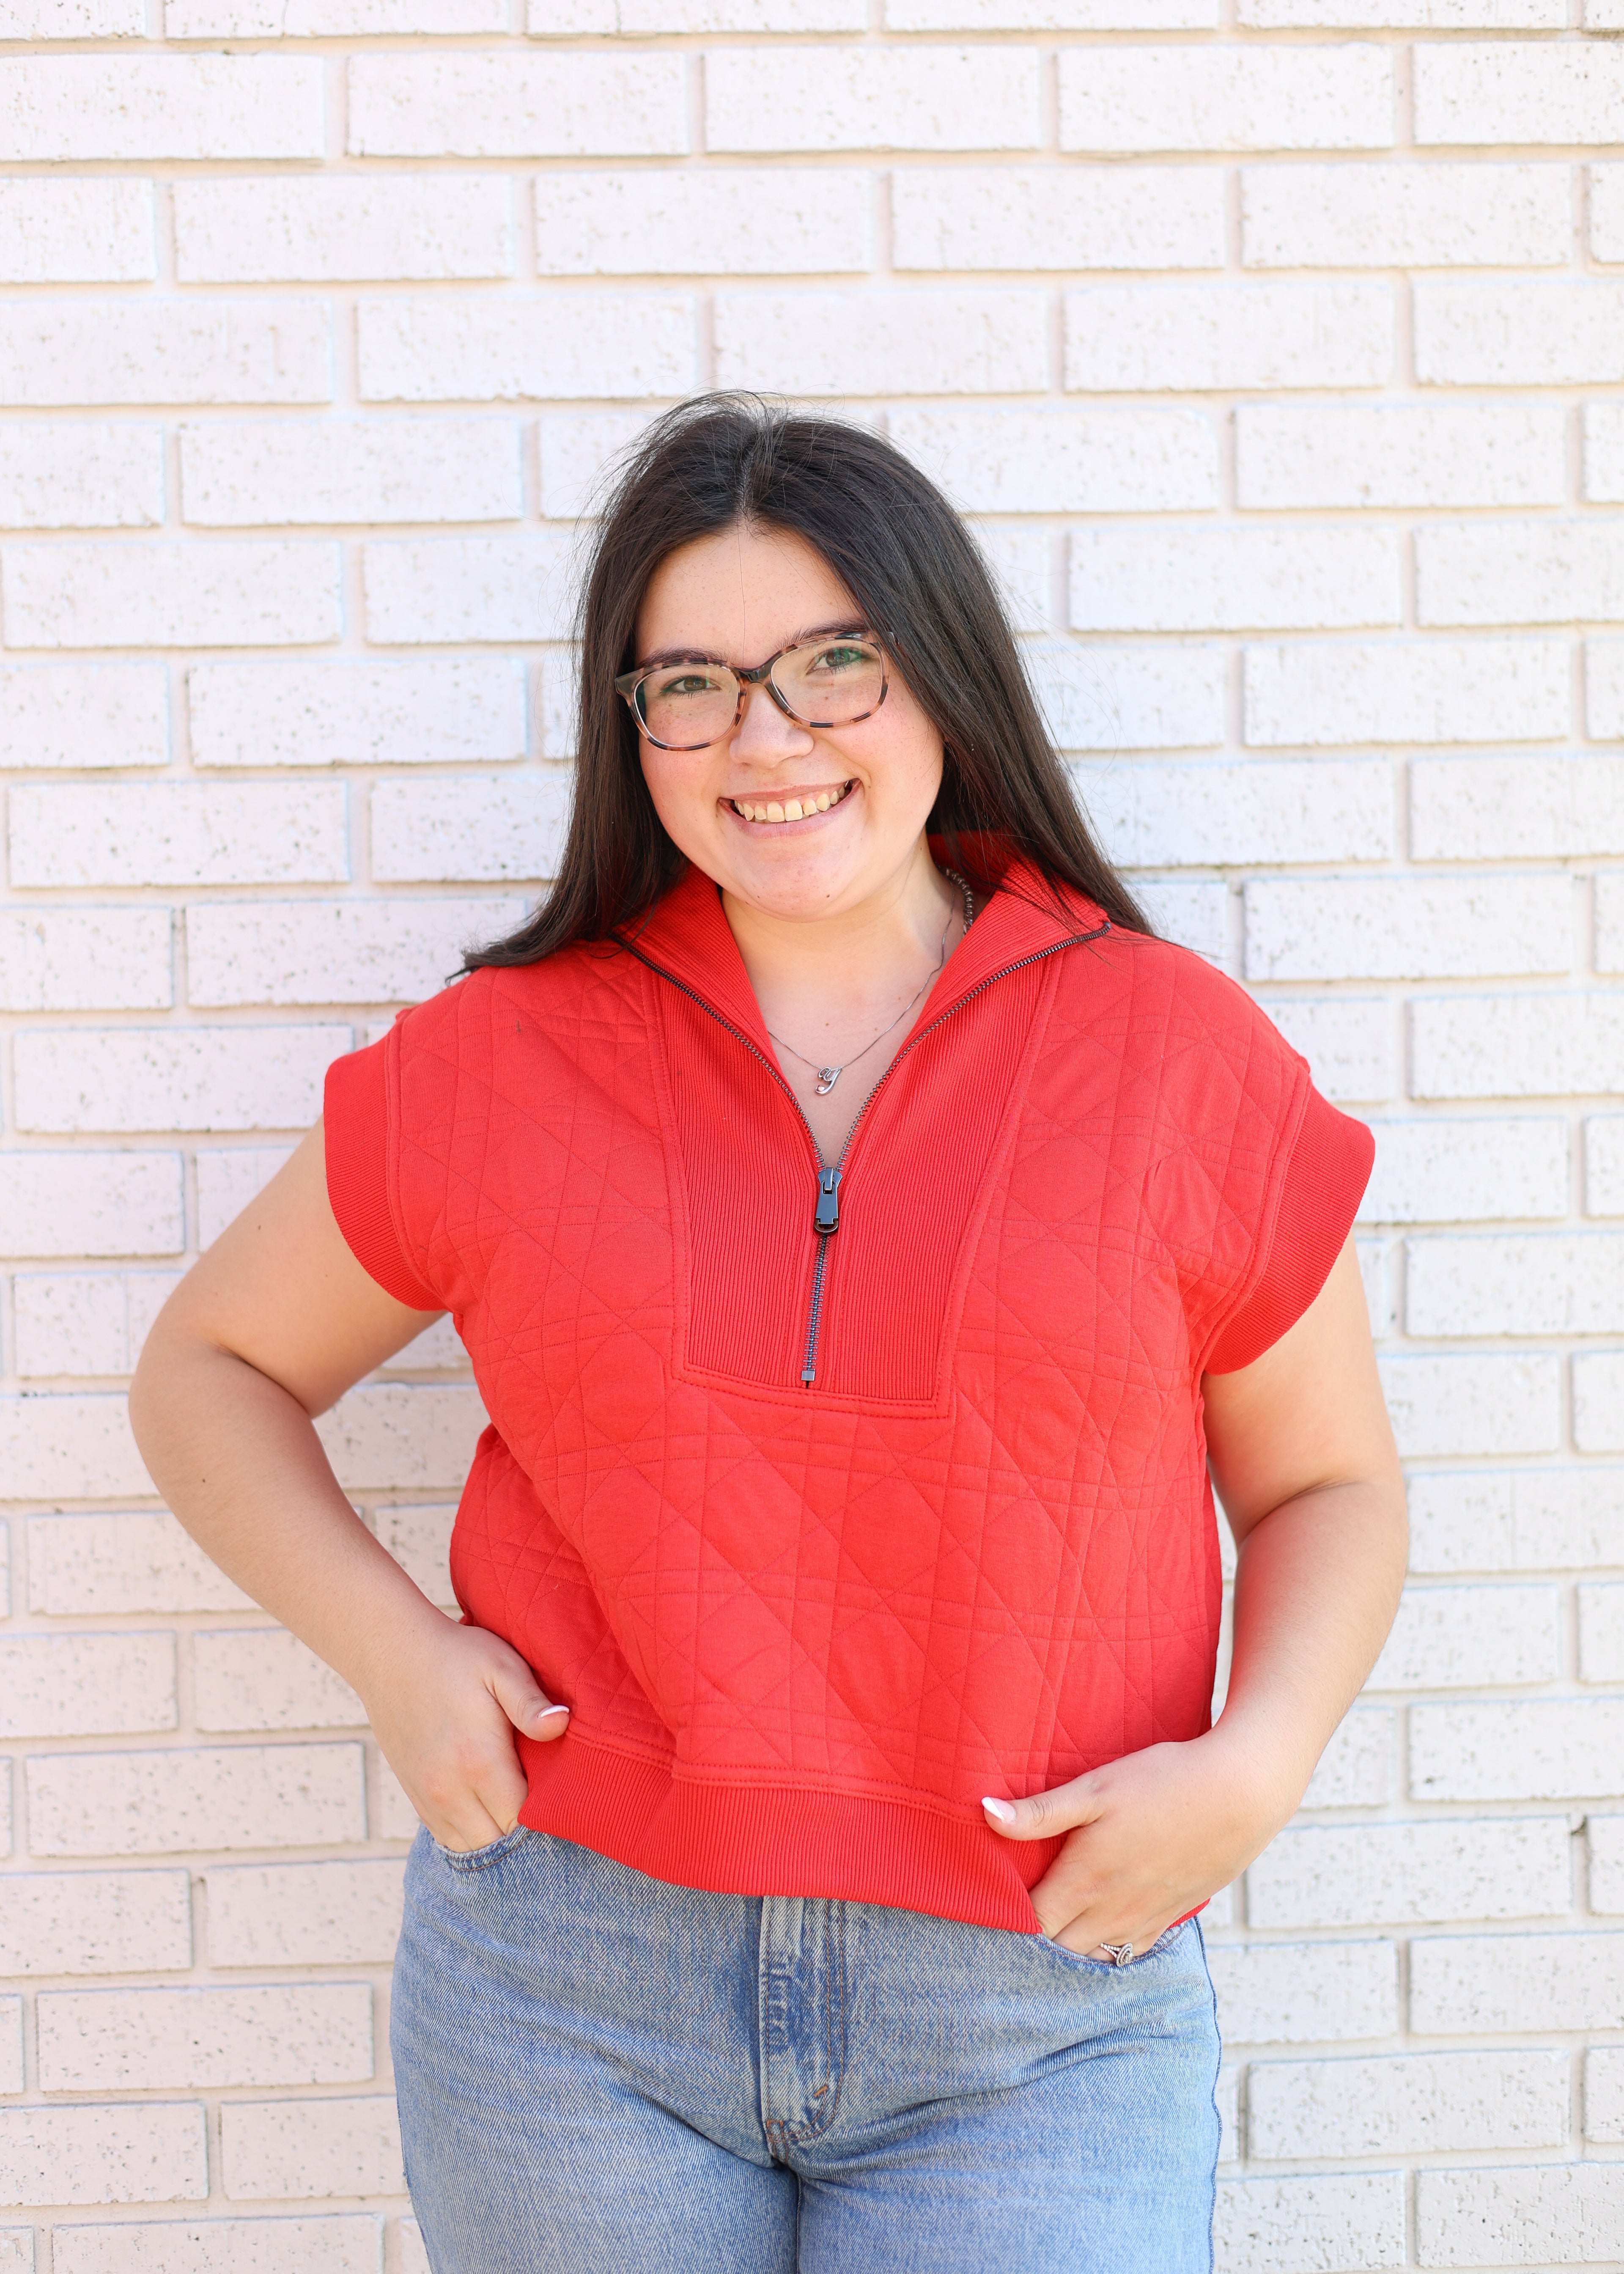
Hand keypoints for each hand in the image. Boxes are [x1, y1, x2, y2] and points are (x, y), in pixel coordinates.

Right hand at [358, 1613, 568, 1852]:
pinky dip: (472, 1834)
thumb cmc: (456, 1656)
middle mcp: (449, 1790)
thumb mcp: (501, 1666)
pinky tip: (490, 1811)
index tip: (565, 1795)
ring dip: (499, 1836)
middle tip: (549, 1804)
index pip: (524, 1819)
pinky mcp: (415, 1795)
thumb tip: (562, 1724)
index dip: (549, 1814)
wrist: (391, 1654)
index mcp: (478, 1761)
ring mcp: (428, 1797)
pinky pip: (448, 1838)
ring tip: (520, 1808)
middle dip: (527, 1832)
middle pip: (499, 1842)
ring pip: (472, 1847)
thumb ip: (531, 1703)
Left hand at [981, 1731, 1287, 1956]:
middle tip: (1012, 1923)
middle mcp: (1112, 1910)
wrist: (1240, 1794)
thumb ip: (1040, 1811)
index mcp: (1085, 1880)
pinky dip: (1109, 1948)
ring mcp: (1145, 1917)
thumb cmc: (1163, 1782)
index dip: (1004, 1922)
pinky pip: (1131, 1950)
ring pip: (1095, 1956)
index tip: (988, 1909)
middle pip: (1059, 1949)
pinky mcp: (1172, 1914)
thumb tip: (984, 1813)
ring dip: (1070, 1949)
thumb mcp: (1096, 1787)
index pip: (1030, 1924)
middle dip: (1034, 1943)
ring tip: (1052, 1930)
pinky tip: (1101, 1929)